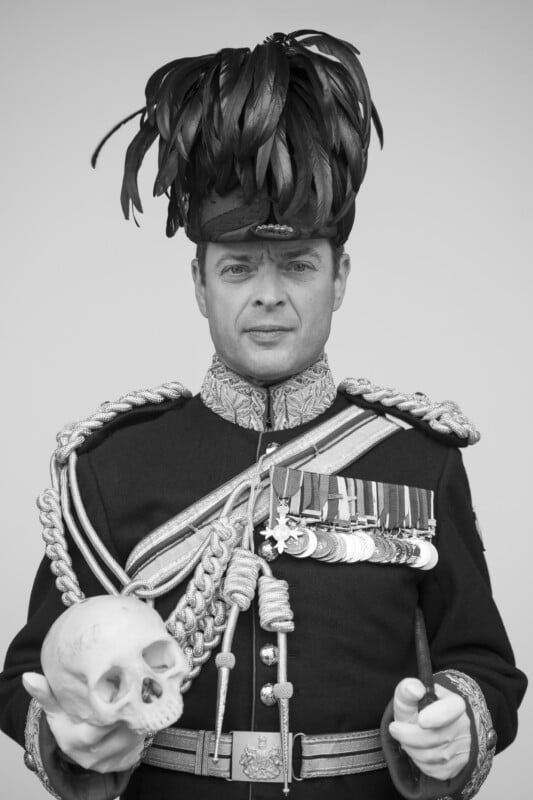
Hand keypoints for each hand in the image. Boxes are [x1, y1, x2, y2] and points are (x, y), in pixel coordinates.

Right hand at [23, 673, 145, 772]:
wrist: (81, 747)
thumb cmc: (69, 722)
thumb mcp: (57, 709)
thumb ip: (45, 694)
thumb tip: (28, 677)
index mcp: (73, 741)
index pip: (98, 726)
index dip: (112, 708)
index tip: (120, 687)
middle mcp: (91, 755)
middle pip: (119, 729)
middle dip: (129, 709)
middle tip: (136, 687)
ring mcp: (109, 761)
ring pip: (133, 735)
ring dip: (139, 716)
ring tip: (140, 696)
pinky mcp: (124, 762)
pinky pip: (140, 742)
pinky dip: (142, 726)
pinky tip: (143, 711)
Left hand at [388, 677, 470, 780]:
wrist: (428, 726)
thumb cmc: (417, 708)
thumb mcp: (410, 694)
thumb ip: (408, 689)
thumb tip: (414, 690)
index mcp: (455, 704)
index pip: (450, 710)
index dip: (436, 716)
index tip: (420, 720)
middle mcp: (464, 726)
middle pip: (436, 737)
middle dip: (408, 736)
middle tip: (394, 729)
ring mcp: (464, 748)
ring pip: (433, 756)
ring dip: (411, 749)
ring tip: (405, 739)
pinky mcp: (458, 767)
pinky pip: (434, 770)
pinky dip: (418, 761)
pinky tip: (416, 750)